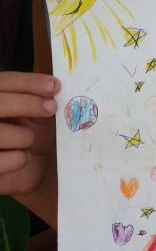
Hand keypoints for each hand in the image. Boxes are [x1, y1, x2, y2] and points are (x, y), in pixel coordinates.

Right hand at [0, 71, 58, 199]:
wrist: (34, 169)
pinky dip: (19, 160)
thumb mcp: (41, 112)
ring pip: (0, 133)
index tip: (54, 86)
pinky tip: (23, 159)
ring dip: (25, 137)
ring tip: (30, 141)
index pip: (5, 81)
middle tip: (52, 108)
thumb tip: (53, 87)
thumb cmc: (38, 132)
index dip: (28, 82)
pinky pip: (1, 161)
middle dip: (28, 103)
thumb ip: (42, 98)